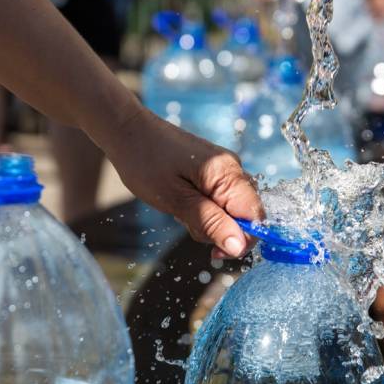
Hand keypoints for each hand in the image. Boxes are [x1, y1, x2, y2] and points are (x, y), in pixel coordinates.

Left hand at [101, 107, 264, 258]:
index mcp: (227, 172)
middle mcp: (233, 168)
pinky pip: (220, 199)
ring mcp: (224, 168)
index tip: (215, 252)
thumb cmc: (145, 163)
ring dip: (210, 220)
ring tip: (180, 209)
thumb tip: (239, 247)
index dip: (242, 239)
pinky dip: (204, 209)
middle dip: (222, 230)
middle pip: (246, 215)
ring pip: (232, 210)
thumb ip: (210, 223)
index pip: (256, 216)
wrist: (127, 131)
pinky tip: (183, 202)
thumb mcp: (175, 200)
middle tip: (188, 222)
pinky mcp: (214, 170)